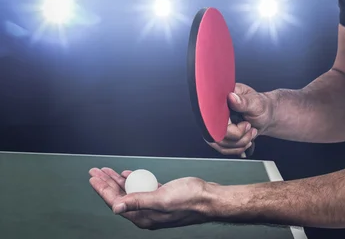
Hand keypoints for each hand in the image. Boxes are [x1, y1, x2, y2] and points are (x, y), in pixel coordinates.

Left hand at [89, 167, 212, 229]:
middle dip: (105, 183)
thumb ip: (138, 202)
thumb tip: (115, 207)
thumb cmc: (188, 199)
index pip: (116, 202)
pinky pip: (140, 189)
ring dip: (116, 180)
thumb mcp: (161, 198)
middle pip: (119, 196)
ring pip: (129, 191)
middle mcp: (145, 213)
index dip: (102, 189)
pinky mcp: (160, 197)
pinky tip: (126, 174)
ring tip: (105, 171)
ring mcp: (152, 205)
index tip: (93, 177)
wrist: (208, 198)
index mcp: (143, 217)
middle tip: (94, 171)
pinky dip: (131, 180)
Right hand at [207, 82, 271, 155]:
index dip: (229, 127)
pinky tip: (246, 140)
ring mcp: (218, 125)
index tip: (245, 125)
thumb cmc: (261, 107)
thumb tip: (231, 97)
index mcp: (222, 99)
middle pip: (217, 133)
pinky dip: (237, 148)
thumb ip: (243, 101)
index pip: (214, 117)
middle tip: (250, 127)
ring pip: (221, 143)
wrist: (266, 116)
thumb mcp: (255, 103)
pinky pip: (223, 148)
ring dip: (240, 143)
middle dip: (237, 137)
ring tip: (250, 132)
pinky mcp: (221, 135)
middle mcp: (217, 112)